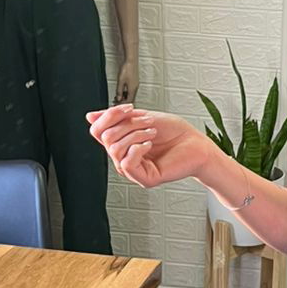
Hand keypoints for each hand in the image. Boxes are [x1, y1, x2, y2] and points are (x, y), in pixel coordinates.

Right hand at [87, 104, 208, 190]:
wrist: (196, 143)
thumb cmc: (174, 132)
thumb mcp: (141, 117)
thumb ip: (116, 118)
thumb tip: (90, 117)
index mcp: (121, 143)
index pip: (98, 131)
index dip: (109, 116)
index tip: (130, 108)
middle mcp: (123, 158)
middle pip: (106, 138)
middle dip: (127, 123)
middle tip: (148, 121)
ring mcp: (133, 170)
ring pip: (115, 149)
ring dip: (135, 134)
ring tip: (152, 132)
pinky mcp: (144, 179)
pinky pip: (127, 164)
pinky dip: (138, 149)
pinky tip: (150, 144)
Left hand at [115, 60, 138, 104]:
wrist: (131, 61)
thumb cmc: (126, 69)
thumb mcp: (120, 81)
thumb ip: (119, 91)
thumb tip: (118, 98)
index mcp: (132, 89)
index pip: (128, 102)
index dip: (122, 104)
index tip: (116, 105)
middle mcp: (135, 88)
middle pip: (130, 99)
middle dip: (123, 102)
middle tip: (115, 101)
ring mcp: (135, 85)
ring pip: (130, 95)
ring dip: (124, 97)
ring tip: (117, 96)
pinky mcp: (134, 82)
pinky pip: (131, 91)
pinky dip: (126, 93)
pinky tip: (121, 91)